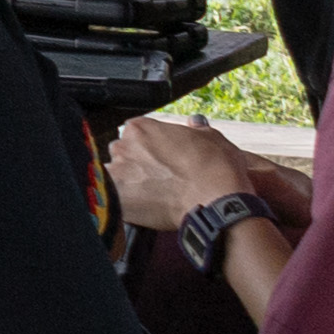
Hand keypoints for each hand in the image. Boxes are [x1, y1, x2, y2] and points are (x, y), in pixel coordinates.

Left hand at [110, 115, 264, 234]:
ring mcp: (116, 173)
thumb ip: (195, 129)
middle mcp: (123, 146)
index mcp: (140, 128)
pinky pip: (116, 201)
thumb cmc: (217, 170)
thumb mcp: (212, 138)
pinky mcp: (116, 199)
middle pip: (123, 155)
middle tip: (159, 179)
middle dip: (137, 166)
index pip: (135, 135)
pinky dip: (128, 204)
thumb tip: (194, 124)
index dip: (149, 149)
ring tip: (155, 197)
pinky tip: (147, 209)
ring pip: (117, 178)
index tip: (160, 161)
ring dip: (131, 186)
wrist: (218, 202)